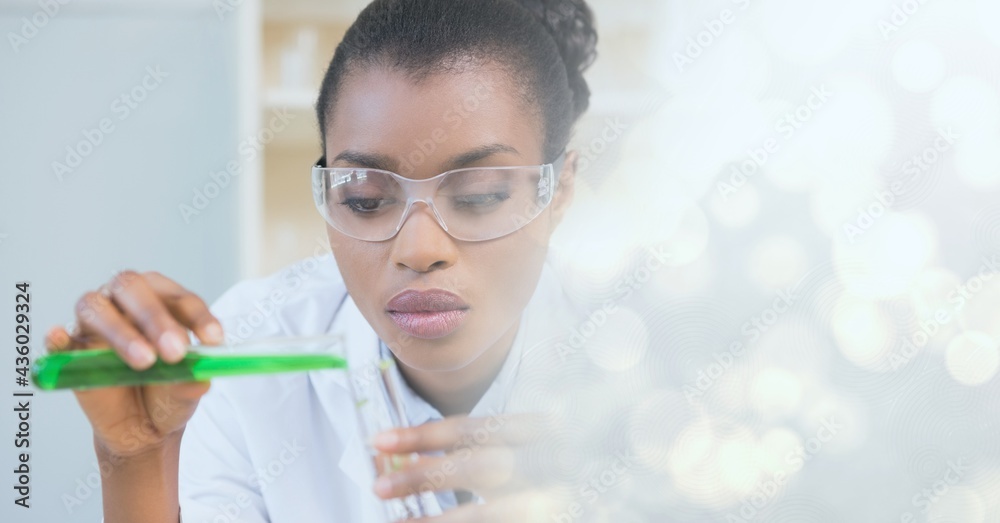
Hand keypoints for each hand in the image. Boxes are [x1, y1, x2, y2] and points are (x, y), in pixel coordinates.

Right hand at [45, 270, 221, 459]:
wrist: (144, 427)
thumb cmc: (169, 392)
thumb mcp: (187, 391)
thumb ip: (190, 380)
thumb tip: (196, 378)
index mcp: (162, 300)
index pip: (178, 298)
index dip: (197, 316)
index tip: (213, 341)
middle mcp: (125, 302)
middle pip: (132, 289)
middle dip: (156, 318)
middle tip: (175, 352)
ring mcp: (94, 324)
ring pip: (96, 308)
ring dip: (121, 332)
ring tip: (145, 361)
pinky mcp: (70, 352)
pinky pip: (59, 340)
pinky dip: (59, 338)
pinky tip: (61, 339)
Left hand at [371, 414, 569, 521]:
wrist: (599, 493)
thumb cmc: (547, 471)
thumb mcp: (518, 451)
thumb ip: (473, 453)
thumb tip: (409, 458)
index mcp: (539, 432)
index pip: (473, 429)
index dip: (423, 435)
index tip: (380, 441)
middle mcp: (550, 466)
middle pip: (478, 468)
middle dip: (425, 476)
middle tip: (380, 487)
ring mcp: (551, 502)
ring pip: (484, 514)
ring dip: (435, 521)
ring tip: (396, 522)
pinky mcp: (548, 522)